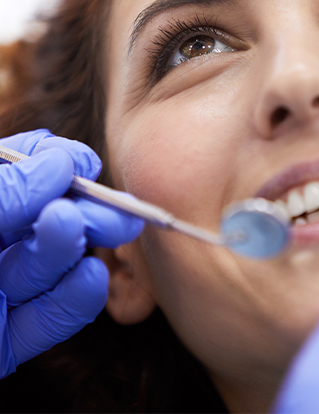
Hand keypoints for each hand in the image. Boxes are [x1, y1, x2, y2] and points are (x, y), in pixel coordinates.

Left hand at [0, 129, 143, 377]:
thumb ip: (4, 194)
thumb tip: (61, 162)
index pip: (21, 174)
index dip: (53, 163)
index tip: (81, 161)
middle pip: (48, 223)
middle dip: (84, 213)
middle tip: (118, 211)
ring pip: (51, 269)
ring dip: (74, 249)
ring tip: (81, 229)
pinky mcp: (5, 344)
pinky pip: (47, 321)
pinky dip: (73, 302)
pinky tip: (91, 279)